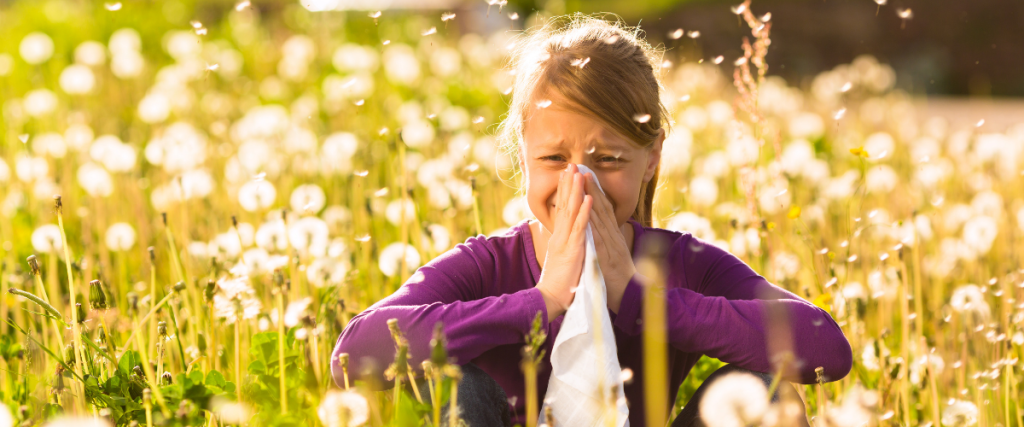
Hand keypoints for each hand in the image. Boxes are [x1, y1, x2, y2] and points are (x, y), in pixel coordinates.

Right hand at [535, 164, 592, 318]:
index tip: (567, 175)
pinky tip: (588, 198)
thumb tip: (565, 236)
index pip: (561, 209)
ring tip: (579, 173)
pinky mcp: (573, 250)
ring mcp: (566, 241)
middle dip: (568, 184)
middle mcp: (560, 236)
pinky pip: (580, 228)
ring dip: (576, 191)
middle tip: (571, 165)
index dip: (565, 191)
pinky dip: (585, 212)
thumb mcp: (561, 259)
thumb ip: (564, 245)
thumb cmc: (559, 283)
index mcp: (559, 237)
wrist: (551, 299)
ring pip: (571, 211)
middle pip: (564, 205)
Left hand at [582, 172, 636, 313]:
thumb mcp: (613, 256)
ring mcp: (610, 244)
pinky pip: (598, 236)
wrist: (631, 297)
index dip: (594, 191)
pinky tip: (587, 209)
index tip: (585, 174)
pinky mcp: (606, 256)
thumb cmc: (619, 279)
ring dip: (591, 196)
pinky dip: (593, 221)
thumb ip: (607, 242)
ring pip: (600, 216)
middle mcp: (613, 236)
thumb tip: (601, 232)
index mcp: (612, 236)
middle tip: (581, 167)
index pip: (602, 209)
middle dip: (591, 186)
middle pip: (601, 207)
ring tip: (582, 179)